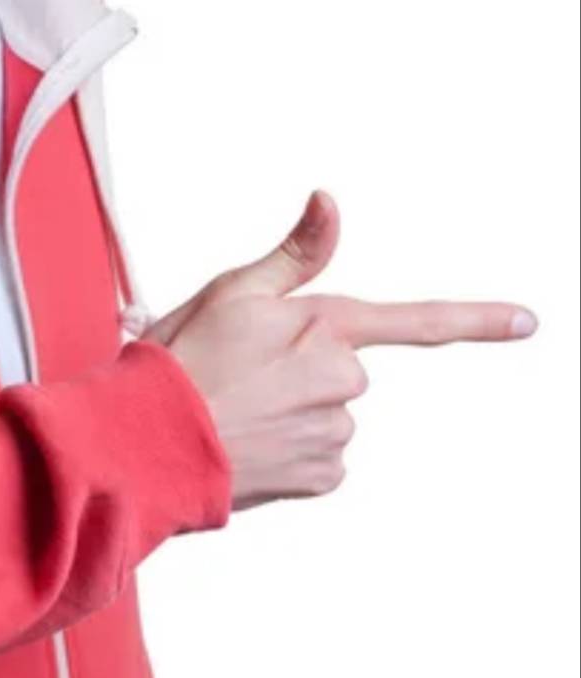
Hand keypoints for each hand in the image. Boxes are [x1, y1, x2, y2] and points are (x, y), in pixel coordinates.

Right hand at [147, 190, 538, 510]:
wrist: (151, 443)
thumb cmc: (182, 362)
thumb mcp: (231, 291)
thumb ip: (295, 252)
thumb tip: (330, 202)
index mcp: (324, 328)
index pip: (416, 322)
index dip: (477, 319)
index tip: (526, 320)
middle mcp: (342, 383)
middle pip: (343, 367)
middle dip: (303, 367)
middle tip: (242, 369)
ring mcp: (335, 434)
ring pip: (328, 410)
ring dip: (291, 408)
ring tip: (236, 406)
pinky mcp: (323, 476)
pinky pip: (319, 453)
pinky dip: (288, 446)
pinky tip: (249, 438)